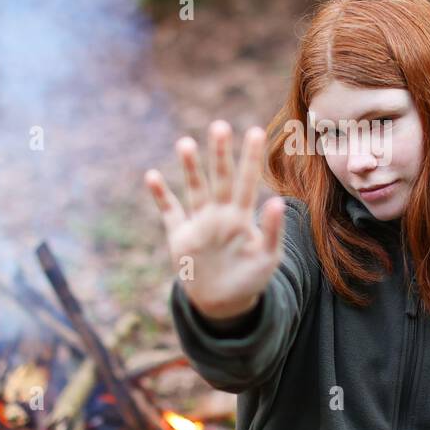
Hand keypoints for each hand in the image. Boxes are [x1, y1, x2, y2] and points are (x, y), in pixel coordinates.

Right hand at [144, 120, 284, 320]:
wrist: (224, 303)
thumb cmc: (251, 278)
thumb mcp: (267, 258)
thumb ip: (272, 231)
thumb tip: (277, 201)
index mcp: (241, 217)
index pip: (246, 182)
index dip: (250, 158)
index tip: (255, 131)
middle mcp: (219, 214)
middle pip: (220, 179)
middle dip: (219, 154)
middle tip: (219, 126)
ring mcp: (199, 223)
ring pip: (194, 190)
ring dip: (190, 168)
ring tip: (186, 143)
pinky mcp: (180, 237)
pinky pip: (169, 212)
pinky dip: (160, 195)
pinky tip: (152, 176)